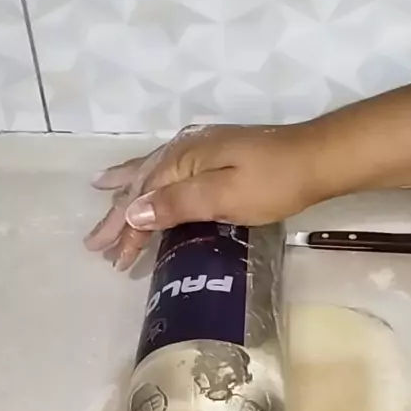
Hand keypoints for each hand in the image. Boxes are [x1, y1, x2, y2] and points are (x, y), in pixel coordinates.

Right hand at [84, 123, 321, 269]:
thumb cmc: (272, 182)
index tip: (114, 260)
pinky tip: (148, 178)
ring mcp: (199, 150)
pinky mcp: (214, 156)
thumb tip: (132, 213)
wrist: (315, 159)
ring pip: (151, 173)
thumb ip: (177, 204)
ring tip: (100, 190)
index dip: (126, 231)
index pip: (142, 200)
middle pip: (140, 185)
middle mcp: (183, 150)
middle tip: (95, 243)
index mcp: (181, 161)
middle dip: (117, 215)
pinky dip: (148, 177)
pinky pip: (167, 169)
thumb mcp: (224, 196)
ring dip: (126, 190)